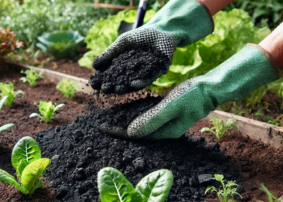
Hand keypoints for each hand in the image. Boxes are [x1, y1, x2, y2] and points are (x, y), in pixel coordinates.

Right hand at [90, 0, 214, 93]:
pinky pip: (149, 79)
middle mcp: (133, 73)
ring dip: (126, 87)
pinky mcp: (157, 73)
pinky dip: (141, 82)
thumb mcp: (122, 43)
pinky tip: (134, 84)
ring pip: (134, 83)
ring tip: (118, 89)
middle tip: (106, 89)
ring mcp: (145, 74)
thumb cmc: (141, 35)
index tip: (94, 84)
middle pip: (121, 82)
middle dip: (113, 86)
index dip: (103, 80)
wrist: (161, 30)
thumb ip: (110, 53)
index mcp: (123, 67)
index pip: (111, 76)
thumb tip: (94, 66)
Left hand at [102, 41, 279, 138]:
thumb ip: (151, 120)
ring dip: (125, 119)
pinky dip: (135, 111)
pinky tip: (126, 106)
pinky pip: (146, 114)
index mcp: (164, 132)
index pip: (136, 136)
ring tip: (110, 115)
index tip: (102, 128)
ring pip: (140, 123)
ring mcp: (165, 121)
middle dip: (119, 128)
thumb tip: (130, 133)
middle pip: (136, 131)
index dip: (119, 133)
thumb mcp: (171, 107)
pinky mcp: (166, 112)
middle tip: (102, 123)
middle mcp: (163, 129)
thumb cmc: (191, 97)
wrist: (208, 89)